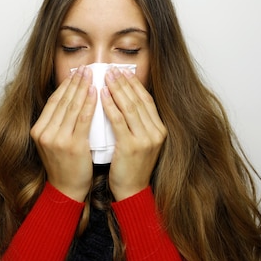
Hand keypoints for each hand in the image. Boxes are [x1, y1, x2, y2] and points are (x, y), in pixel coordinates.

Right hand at [30, 65, 96, 201]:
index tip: (76, 72)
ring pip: (72, 107)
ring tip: (92, 75)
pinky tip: (96, 93)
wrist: (66, 190)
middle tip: (86, 68)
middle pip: (63, 101)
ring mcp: (58, 139)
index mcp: (38, 130)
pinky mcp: (73, 145)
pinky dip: (90, 104)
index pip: (54, 101)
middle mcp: (45, 133)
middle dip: (75, 82)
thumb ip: (58, 122)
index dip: (65, 85)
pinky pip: (83, 119)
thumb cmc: (64, 165)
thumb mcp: (53, 141)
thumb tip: (71, 97)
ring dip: (83, 88)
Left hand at [101, 67, 166, 200]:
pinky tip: (101, 95)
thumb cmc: (132, 166)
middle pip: (138, 100)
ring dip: (116, 89)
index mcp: (159, 130)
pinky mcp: (131, 146)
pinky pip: (118, 120)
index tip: (124, 71)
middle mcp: (156, 132)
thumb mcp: (140, 142)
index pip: (146, 100)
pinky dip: (110, 105)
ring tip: (105, 76)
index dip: (134, 84)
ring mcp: (145, 139)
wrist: (132, 191)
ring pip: (129, 107)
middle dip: (124, 82)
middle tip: (111, 68)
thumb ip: (137, 124)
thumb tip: (124, 100)